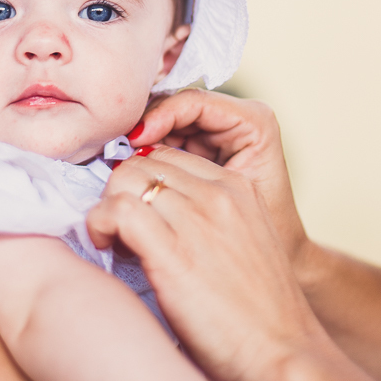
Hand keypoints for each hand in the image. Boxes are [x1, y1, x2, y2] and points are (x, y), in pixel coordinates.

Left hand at [87, 146, 319, 380]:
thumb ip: (210, 220)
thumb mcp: (245, 245)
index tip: (135, 211)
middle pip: (143, 162)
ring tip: (113, 240)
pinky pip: (118, 210)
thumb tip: (159, 216)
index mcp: (239, 188)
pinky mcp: (174, 253)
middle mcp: (219, 195)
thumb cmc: (260, 317)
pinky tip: (105, 245)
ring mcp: (197, 220)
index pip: (169, 156)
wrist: (285, 357)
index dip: (142, 181)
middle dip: (121, 190)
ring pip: (126, 178)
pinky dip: (99, 222)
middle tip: (119, 228)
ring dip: (107, 206)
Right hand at [129, 90, 306, 266]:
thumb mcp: (227, 198)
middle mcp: (234, 121)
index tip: (134, 140)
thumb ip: (189, 172)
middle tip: (114, 152)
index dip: (159, 116)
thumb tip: (139, 151)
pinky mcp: (199, 154)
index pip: (193, 102)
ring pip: (164, 128)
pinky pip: (163, 147)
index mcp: (253, 122)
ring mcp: (214, 136)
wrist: (266, 278)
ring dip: (140, 146)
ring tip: (118, 167)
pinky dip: (145, 160)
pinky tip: (129, 179)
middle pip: (174, 110)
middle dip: (143, 129)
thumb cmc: (260, 241)